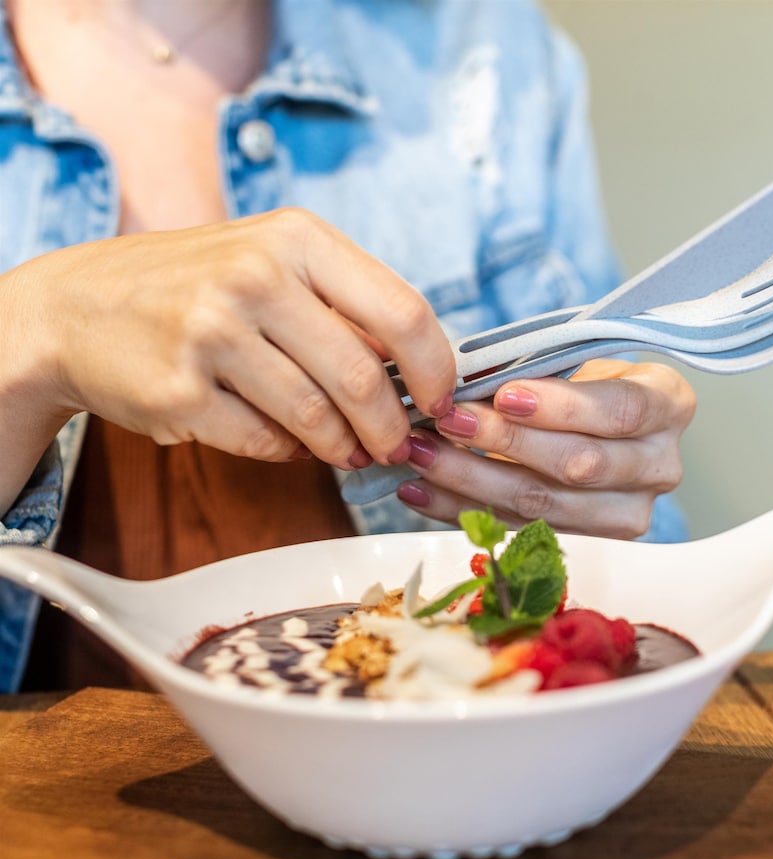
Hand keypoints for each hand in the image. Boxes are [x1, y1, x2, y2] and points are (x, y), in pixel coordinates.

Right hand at [0, 208, 455, 515]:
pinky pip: (264, 442)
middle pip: (361, 375)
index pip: (402, 310)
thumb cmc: (195, 286)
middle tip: (396, 446)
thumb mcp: (273, 264)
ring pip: (316, 417)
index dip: (435, 369)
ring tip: (349, 452)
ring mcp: (211, 335)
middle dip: (390, 426)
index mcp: (295, 239)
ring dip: (343, 447)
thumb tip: (416, 373)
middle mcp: (254, 278)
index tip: (440, 401)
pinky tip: (291, 444)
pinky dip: (289, 452)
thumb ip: (343, 307)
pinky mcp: (179, 392)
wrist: (78, 307)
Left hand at [395, 359, 695, 538]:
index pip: (620, 410)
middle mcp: (660, 466)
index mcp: (669, 405)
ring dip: (471, 480)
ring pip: (544, 505)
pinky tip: (419, 492)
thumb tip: (464, 383)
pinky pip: (518, 529)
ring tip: (420, 455)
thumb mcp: (576, 363)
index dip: (562, 406)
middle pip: (580, 464)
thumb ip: (536, 372)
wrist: (603, 427)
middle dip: (504, 443)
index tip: (504, 395)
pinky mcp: (589, 543)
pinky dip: (462, 509)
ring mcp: (629, 513)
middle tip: (447, 421)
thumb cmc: (586, 383)